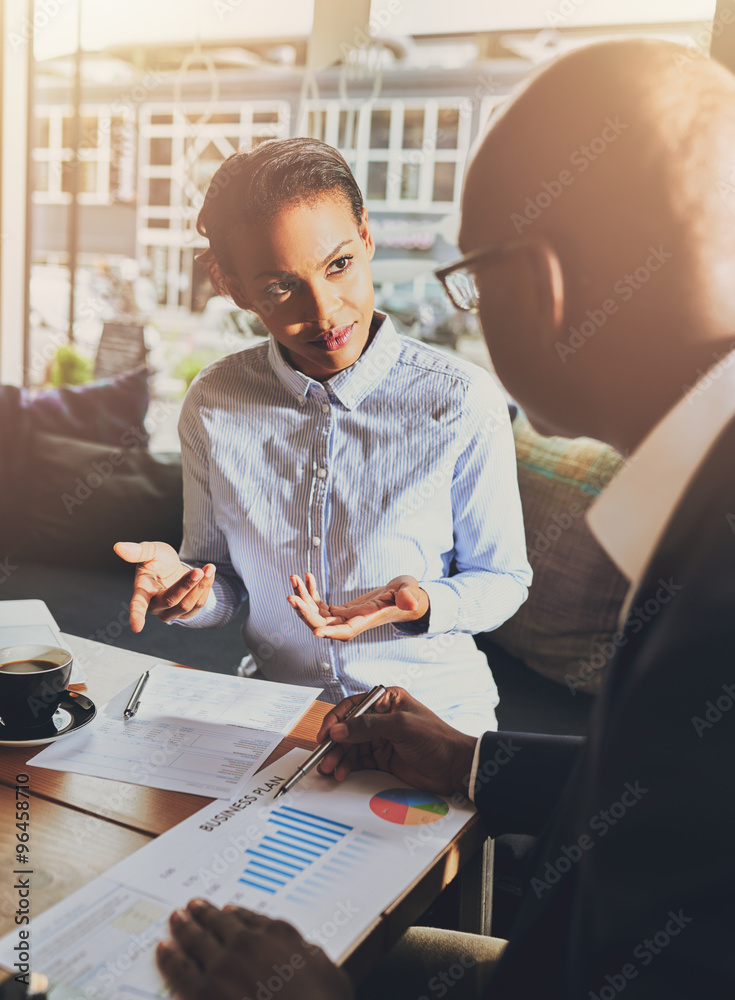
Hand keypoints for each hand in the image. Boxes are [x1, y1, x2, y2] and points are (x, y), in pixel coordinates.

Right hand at [114, 541, 214, 631]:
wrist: (176, 568)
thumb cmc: (160, 561)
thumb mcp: (151, 551)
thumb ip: (137, 551)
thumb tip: (117, 547)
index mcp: (142, 592)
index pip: (137, 605)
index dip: (136, 615)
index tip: (136, 627)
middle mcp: (155, 606)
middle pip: (171, 601)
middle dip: (186, 585)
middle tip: (199, 570)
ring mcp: (171, 612)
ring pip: (187, 604)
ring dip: (201, 585)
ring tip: (208, 568)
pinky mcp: (187, 613)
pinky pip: (199, 604)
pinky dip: (206, 587)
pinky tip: (209, 574)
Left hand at [156, 898, 352, 999]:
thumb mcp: (329, 971)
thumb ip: (311, 955)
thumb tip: (306, 951)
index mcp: (276, 934)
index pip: (250, 918)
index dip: (235, 913)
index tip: (225, 909)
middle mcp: (246, 944)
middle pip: (218, 924)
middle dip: (202, 914)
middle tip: (191, 906)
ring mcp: (223, 967)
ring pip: (196, 941)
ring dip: (184, 928)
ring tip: (175, 920)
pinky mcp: (203, 993)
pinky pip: (180, 971)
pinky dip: (170, 958)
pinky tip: (164, 950)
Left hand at [287, 573, 428, 640]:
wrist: (403, 597)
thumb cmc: (408, 594)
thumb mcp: (409, 591)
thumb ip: (409, 596)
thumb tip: (410, 601)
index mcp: (366, 620)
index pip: (346, 631)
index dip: (331, 632)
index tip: (315, 632)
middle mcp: (352, 622)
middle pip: (323, 624)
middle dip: (306, 612)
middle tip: (292, 597)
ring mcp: (345, 617)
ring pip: (317, 614)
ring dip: (303, 598)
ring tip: (294, 578)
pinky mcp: (341, 610)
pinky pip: (320, 605)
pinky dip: (311, 592)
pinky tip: (307, 577)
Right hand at [315, 686, 476, 795]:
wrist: (454, 767)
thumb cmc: (436, 739)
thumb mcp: (401, 726)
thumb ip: (368, 727)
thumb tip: (339, 729)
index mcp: (387, 700)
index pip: (353, 706)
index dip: (336, 719)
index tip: (325, 735)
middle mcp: (381, 718)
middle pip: (348, 728)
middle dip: (334, 743)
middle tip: (323, 757)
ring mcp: (381, 738)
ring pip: (350, 746)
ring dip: (338, 757)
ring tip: (330, 769)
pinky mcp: (382, 757)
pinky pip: (358, 760)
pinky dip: (347, 766)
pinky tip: (341, 772)